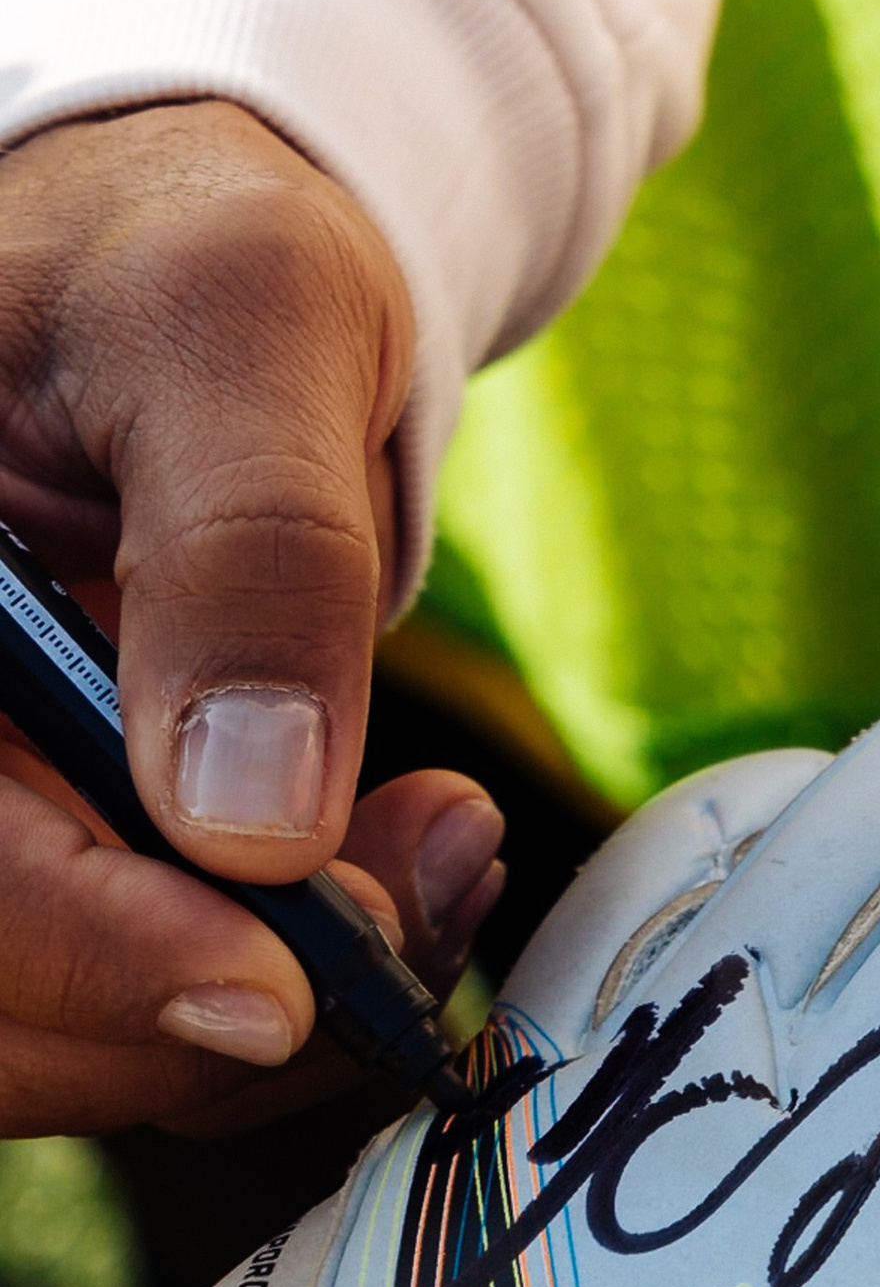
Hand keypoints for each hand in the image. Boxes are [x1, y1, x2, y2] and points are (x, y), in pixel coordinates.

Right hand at [0, 101, 505, 1136]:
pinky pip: (128, 1002)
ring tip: (432, 868)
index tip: (273, 986)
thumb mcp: (243, 328)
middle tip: (412, 905)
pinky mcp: (36, 860)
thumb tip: (252, 820)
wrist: (197, 277)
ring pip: (57, 1035)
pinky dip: (276, 987)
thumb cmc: (198, 252)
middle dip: (202, 1000)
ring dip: (267, 1008)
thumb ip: (254, 553)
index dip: (87, 950)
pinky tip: (392, 885)